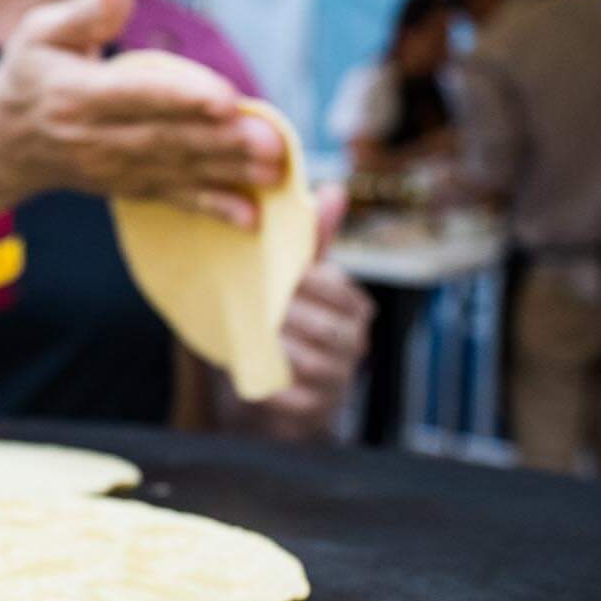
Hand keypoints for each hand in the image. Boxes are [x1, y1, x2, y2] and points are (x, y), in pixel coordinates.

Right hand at [0, 0, 283, 227]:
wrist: (4, 144)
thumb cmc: (29, 74)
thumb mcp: (39, 32)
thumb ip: (83, 12)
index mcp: (74, 95)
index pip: (134, 95)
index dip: (181, 98)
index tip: (225, 99)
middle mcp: (94, 138)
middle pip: (165, 139)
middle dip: (222, 141)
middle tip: (271, 140)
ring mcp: (112, 168)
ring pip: (176, 169)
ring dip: (229, 171)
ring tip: (275, 167)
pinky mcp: (128, 186)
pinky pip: (173, 198)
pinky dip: (212, 208)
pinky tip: (250, 214)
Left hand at [246, 187, 373, 438]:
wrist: (260, 389)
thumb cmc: (281, 322)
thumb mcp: (294, 279)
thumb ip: (311, 240)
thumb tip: (333, 189)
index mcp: (354, 307)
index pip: (334, 287)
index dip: (299, 280)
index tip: (266, 276)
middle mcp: (353, 344)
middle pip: (322, 325)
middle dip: (283, 314)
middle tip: (249, 305)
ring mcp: (337, 381)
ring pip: (308, 360)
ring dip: (273, 347)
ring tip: (246, 334)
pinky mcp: (314, 411)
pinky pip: (292, 396)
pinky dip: (269, 384)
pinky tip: (251, 369)